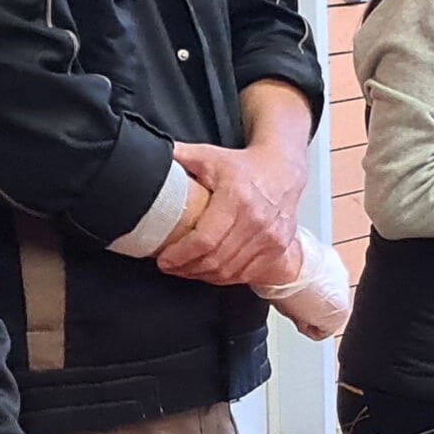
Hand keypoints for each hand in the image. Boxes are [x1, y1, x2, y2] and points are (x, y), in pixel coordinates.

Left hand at [158, 140, 303, 285]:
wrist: (283, 170)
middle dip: (187, 268)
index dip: (181, 255)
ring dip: (203, 275)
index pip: (204, 240)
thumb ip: (180, 157)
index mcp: (236, 198)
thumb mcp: (209, 156)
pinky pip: (246, 273)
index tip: (164, 260)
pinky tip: (211, 271)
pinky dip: (225, 277)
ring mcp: (269, 237)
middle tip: (170, 266)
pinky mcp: (277, 248)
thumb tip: (151, 157)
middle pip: (215, 260)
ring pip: (229, 271)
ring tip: (186, 270)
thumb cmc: (245, 166)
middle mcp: (255, 220)